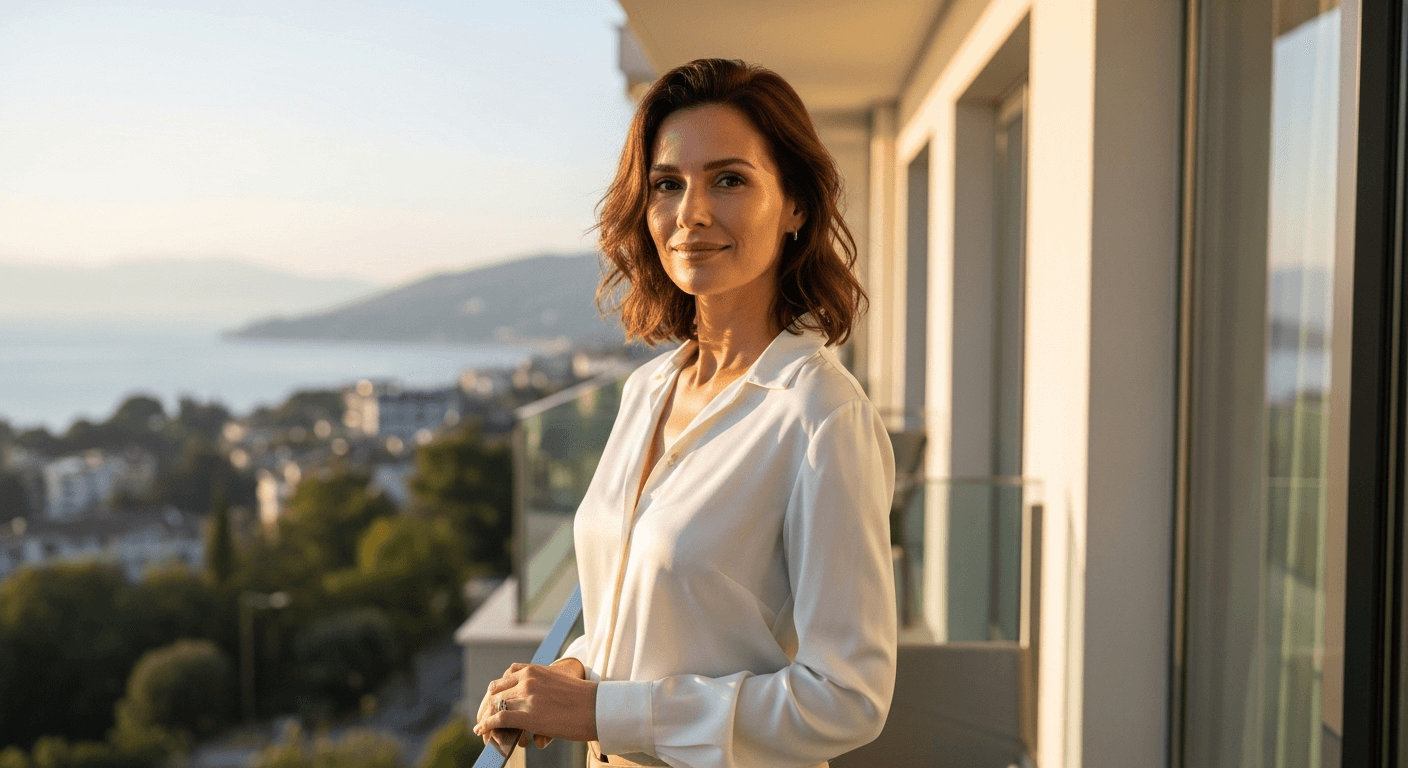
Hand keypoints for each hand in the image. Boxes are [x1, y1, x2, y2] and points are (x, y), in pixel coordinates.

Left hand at [474, 659, 593, 754]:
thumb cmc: (581, 698)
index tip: (491, 703)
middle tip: (483, 718)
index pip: (503, 679)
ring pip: (495, 706)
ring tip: (483, 728)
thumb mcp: (556, 683)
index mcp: (533, 670)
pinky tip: (483, 731)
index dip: (494, 693)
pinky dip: (487, 725)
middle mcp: (526, 680)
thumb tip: (531, 703)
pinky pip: (499, 719)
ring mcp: (526, 696)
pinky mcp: (528, 715)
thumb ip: (539, 689)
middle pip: (495, 692)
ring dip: (486, 718)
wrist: (597, 706)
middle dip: (487, 707)